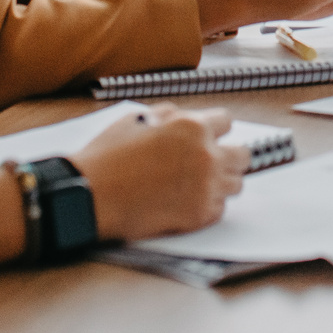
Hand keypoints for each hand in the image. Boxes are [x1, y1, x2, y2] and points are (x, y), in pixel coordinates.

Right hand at [75, 105, 250, 240]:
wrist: (90, 195)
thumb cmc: (108, 157)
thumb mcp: (137, 119)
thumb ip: (169, 116)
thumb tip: (182, 117)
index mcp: (192, 127)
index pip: (227, 122)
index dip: (214, 129)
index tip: (209, 137)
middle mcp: (205, 155)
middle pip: (242, 155)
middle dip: (227, 156)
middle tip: (208, 163)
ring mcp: (205, 187)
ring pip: (235, 184)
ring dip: (220, 182)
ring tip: (194, 185)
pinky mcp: (199, 215)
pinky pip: (220, 208)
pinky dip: (207, 206)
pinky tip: (185, 202)